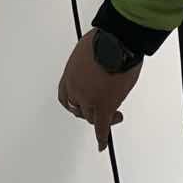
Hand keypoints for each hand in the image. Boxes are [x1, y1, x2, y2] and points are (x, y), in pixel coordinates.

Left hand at [57, 29, 142, 151]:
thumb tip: (99, 63)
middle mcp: (76, 89)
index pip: (65, 95)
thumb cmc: (106, 37)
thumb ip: (89, 62)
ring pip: (91, 117)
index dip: (73, 101)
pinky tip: (102, 144)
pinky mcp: (104, 107)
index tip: (78, 104)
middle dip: (88, 109)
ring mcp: (89, 100)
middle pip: (79, 107)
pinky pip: (102, 127)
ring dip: (100, 119)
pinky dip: (102, 137)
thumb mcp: (89, 48)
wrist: (118, 41)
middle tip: (98, 110)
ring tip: (112, 118)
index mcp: (70, 74)